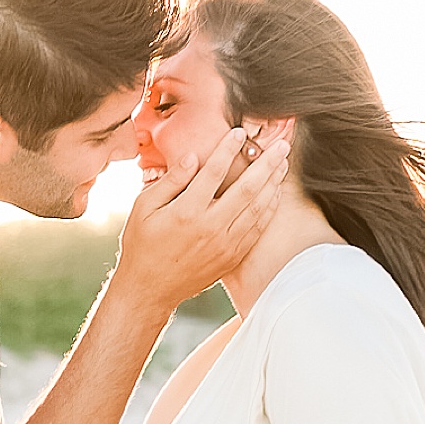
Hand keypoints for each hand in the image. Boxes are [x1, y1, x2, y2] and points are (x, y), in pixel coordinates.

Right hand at [113, 128, 289, 316]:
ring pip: (257, 208)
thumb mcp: (144, 208)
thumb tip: (194, 156)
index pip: (214, 171)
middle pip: (247, 188)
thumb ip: (170, 181)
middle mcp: (210, 228)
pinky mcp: (231, 257)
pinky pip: (257, 229)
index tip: (239, 132)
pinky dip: (269, 209)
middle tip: (281, 144)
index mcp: (187, 212)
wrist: (148, 291)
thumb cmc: (142, 246)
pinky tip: (275, 193)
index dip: (229, 149)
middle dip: (267, 163)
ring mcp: (224, 245)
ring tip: (283, 163)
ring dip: (273, 183)